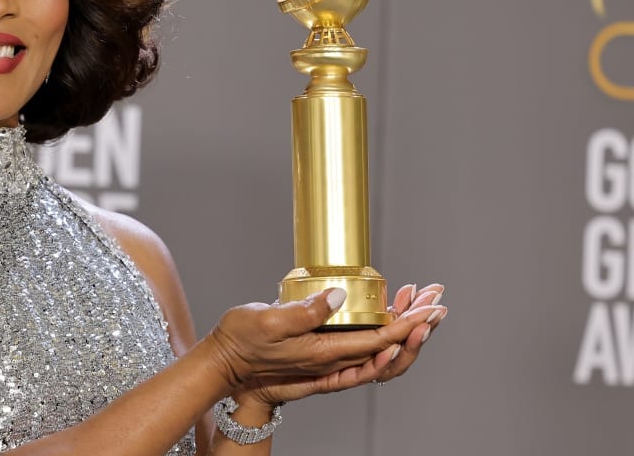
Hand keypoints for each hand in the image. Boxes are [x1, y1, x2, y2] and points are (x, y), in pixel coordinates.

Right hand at [233, 283, 446, 406]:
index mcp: (323, 353)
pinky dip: (384, 336)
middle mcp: (332, 361)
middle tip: (435, 299)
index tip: (429, 308)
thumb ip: (305, 310)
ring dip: (404, 329)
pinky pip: (364, 351)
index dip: (409, 324)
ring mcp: (329, 361)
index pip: (379, 341)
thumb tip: (338, 296)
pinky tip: (386, 318)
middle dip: (417, 323)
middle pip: (389, 349)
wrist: (225, 365)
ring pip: (380, 351)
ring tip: (417, 302)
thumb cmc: (241, 342)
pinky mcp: (322, 355)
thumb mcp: (268, 320)